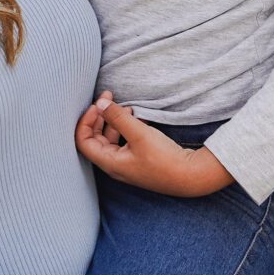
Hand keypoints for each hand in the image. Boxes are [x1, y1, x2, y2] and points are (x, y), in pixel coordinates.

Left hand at [75, 93, 232, 196]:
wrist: (189, 176)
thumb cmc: (163, 159)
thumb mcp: (139, 133)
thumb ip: (118, 117)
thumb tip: (100, 103)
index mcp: (110, 162)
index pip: (83, 141)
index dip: (85, 121)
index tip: (97, 104)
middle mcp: (114, 165)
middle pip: (95, 139)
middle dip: (98, 117)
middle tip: (107, 98)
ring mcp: (126, 164)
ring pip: (110, 139)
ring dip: (113, 121)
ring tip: (125, 107)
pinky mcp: (138, 160)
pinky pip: (124, 141)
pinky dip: (125, 128)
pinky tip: (137, 118)